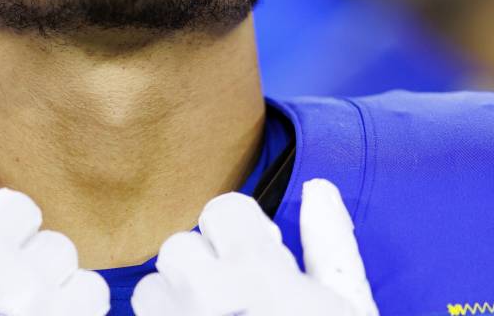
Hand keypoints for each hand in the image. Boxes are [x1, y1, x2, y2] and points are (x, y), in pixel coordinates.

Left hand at [132, 179, 377, 315]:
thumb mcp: (345, 305)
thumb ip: (329, 244)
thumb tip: (318, 189)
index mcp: (263, 273)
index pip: (222, 210)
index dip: (239, 233)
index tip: (252, 260)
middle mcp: (211, 296)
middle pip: (178, 248)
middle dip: (202, 270)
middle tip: (232, 303)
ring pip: (149, 291)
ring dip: (173, 306)